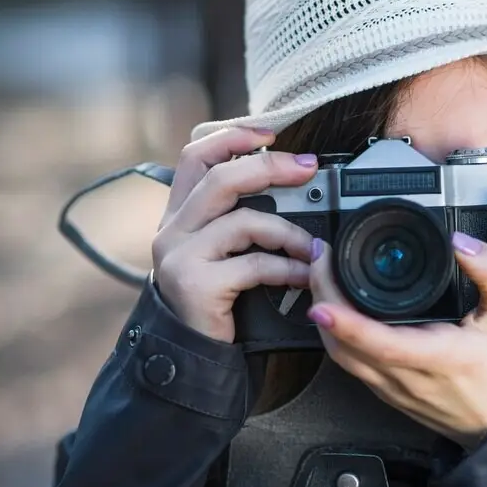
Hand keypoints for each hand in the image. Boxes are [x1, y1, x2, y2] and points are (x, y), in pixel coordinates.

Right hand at [152, 126, 319, 342]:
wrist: (191, 354)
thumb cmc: (215, 299)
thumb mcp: (220, 252)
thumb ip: (237, 218)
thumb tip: (290, 184)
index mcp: (178, 214)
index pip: (195, 156)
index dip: (231, 137)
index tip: (270, 132)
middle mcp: (172, 230)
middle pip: (221, 179)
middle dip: (270, 167)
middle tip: (308, 168)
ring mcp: (180, 256)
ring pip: (244, 221)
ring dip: (290, 232)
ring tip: (314, 247)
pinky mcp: (197, 285)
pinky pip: (254, 264)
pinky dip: (288, 268)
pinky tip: (304, 275)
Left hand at [306, 232, 486, 445]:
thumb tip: (461, 242)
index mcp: (439, 358)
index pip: (380, 343)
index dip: (346, 321)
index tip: (323, 295)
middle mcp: (409, 379)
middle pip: (346, 346)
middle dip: (322, 299)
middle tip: (319, 258)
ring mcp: (395, 390)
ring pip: (343, 357)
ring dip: (325, 318)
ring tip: (322, 276)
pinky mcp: (390, 394)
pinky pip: (353, 365)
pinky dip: (338, 335)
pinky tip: (338, 310)